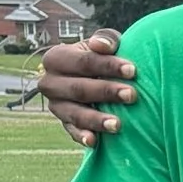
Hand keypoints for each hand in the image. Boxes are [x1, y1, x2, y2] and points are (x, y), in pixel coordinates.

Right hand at [42, 28, 136, 145]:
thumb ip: (106, 40)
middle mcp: (50, 83)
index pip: (83, 61)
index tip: (133, 70)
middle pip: (79, 88)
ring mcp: (56, 105)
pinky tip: (94, 142)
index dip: (108, 65)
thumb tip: (102, 45)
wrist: (95, 77)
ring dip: (96, 119)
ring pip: (74, 113)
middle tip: (133, 95)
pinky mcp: (64, 122)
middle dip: (106, 92)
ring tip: (118, 124)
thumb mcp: (105, 45)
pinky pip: (71, 131)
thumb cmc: (104, 57)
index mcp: (56, 58)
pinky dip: (81, 136)